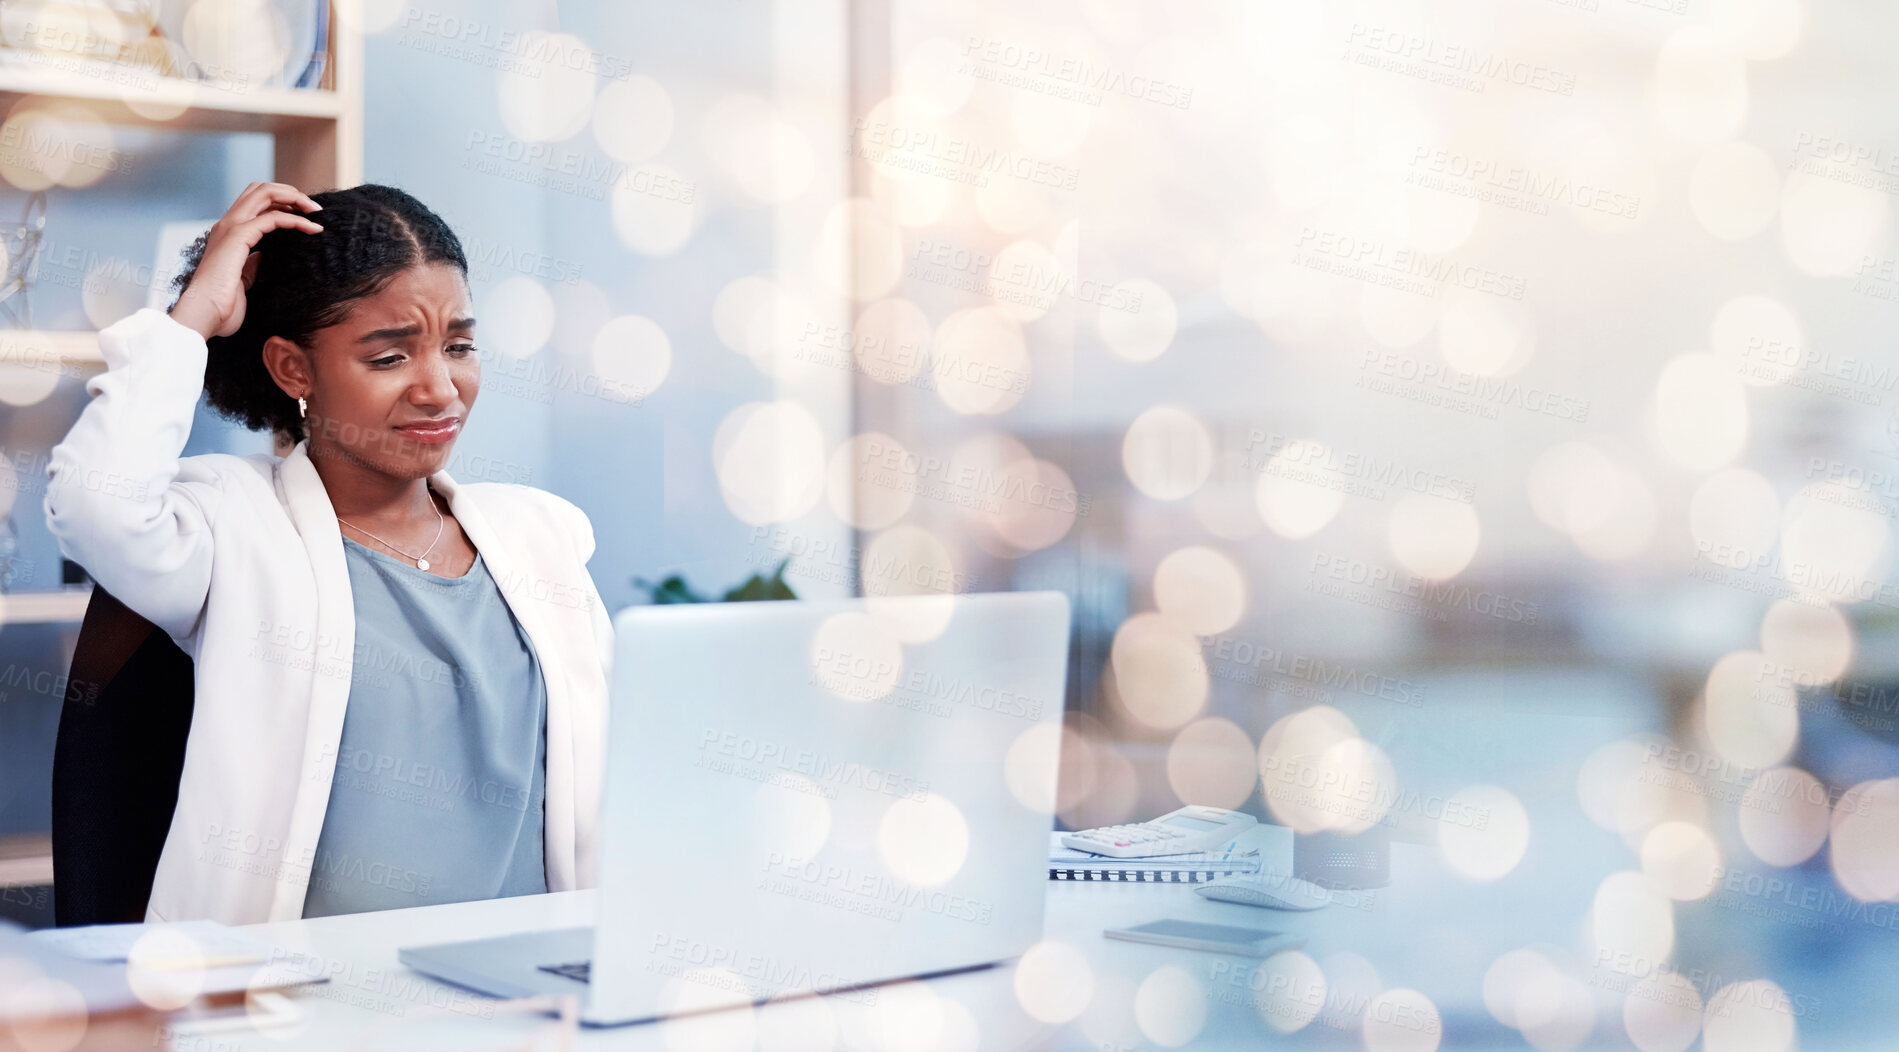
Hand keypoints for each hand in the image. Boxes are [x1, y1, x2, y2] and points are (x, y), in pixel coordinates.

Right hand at [168, 181, 322, 340]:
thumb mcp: (242, 280)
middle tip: (314, 208)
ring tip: (317, 212)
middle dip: (290, 192)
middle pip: (260, 189)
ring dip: (296, 198)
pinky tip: (314, 229)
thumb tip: (263, 256)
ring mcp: (230, 227)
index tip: (306, 215)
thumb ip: (251, 264)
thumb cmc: (222, 306)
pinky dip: (296, 219)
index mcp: (228, 233)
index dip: (281, 202)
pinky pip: (273, 218)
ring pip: (265, 193)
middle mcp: (227, 224)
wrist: (204, 315)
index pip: (255, 202)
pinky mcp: (238, 236)